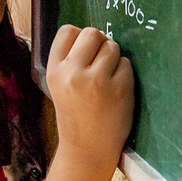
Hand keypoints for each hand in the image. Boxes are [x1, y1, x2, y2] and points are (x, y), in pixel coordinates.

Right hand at [46, 25, 133, 172]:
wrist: (87, 149)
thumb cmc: (75, 114)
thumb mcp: (60, 85)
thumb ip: (71, 60)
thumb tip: (95, 35)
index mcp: (54, 71)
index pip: (67, 31)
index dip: (80, 37)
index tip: (85, 52)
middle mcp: (73, 73)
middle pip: (93, 33)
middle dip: (100, 43)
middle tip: (100, 63)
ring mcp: (97, 81)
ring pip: (113, 46)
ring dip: (114, 58)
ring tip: (107, 80)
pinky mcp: (120, 89)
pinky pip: (127, 64)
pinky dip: (125, 73)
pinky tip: (116, 90)